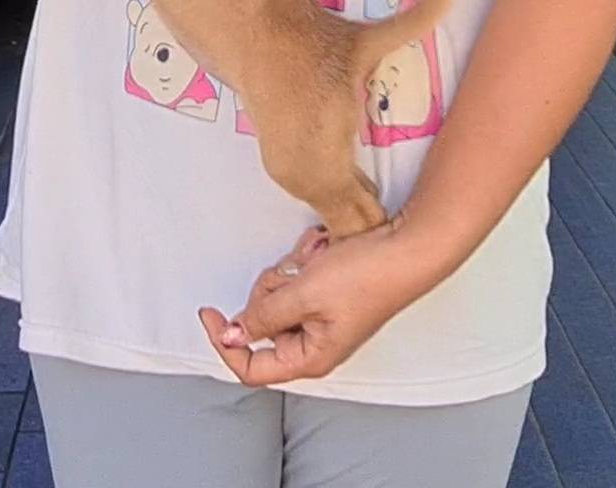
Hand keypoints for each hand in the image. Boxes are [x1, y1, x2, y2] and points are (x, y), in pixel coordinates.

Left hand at [199, 222, 442, 385]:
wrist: (406, 248)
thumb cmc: (365, 276)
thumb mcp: (304, 293)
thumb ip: (264, 315)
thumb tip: (233, 335)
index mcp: (309, 357)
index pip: (251, 366)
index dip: (225, 341)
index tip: (209, 310)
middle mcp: (313, 342)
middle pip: (262, 322)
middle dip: (271, 289)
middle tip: (293, 271)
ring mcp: (320, 317)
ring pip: (277, 296)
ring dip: (290, 270)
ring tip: (314, 258)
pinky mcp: (325, 294)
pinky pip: (296, 278)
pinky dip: (304, 261)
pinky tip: (322, 251)